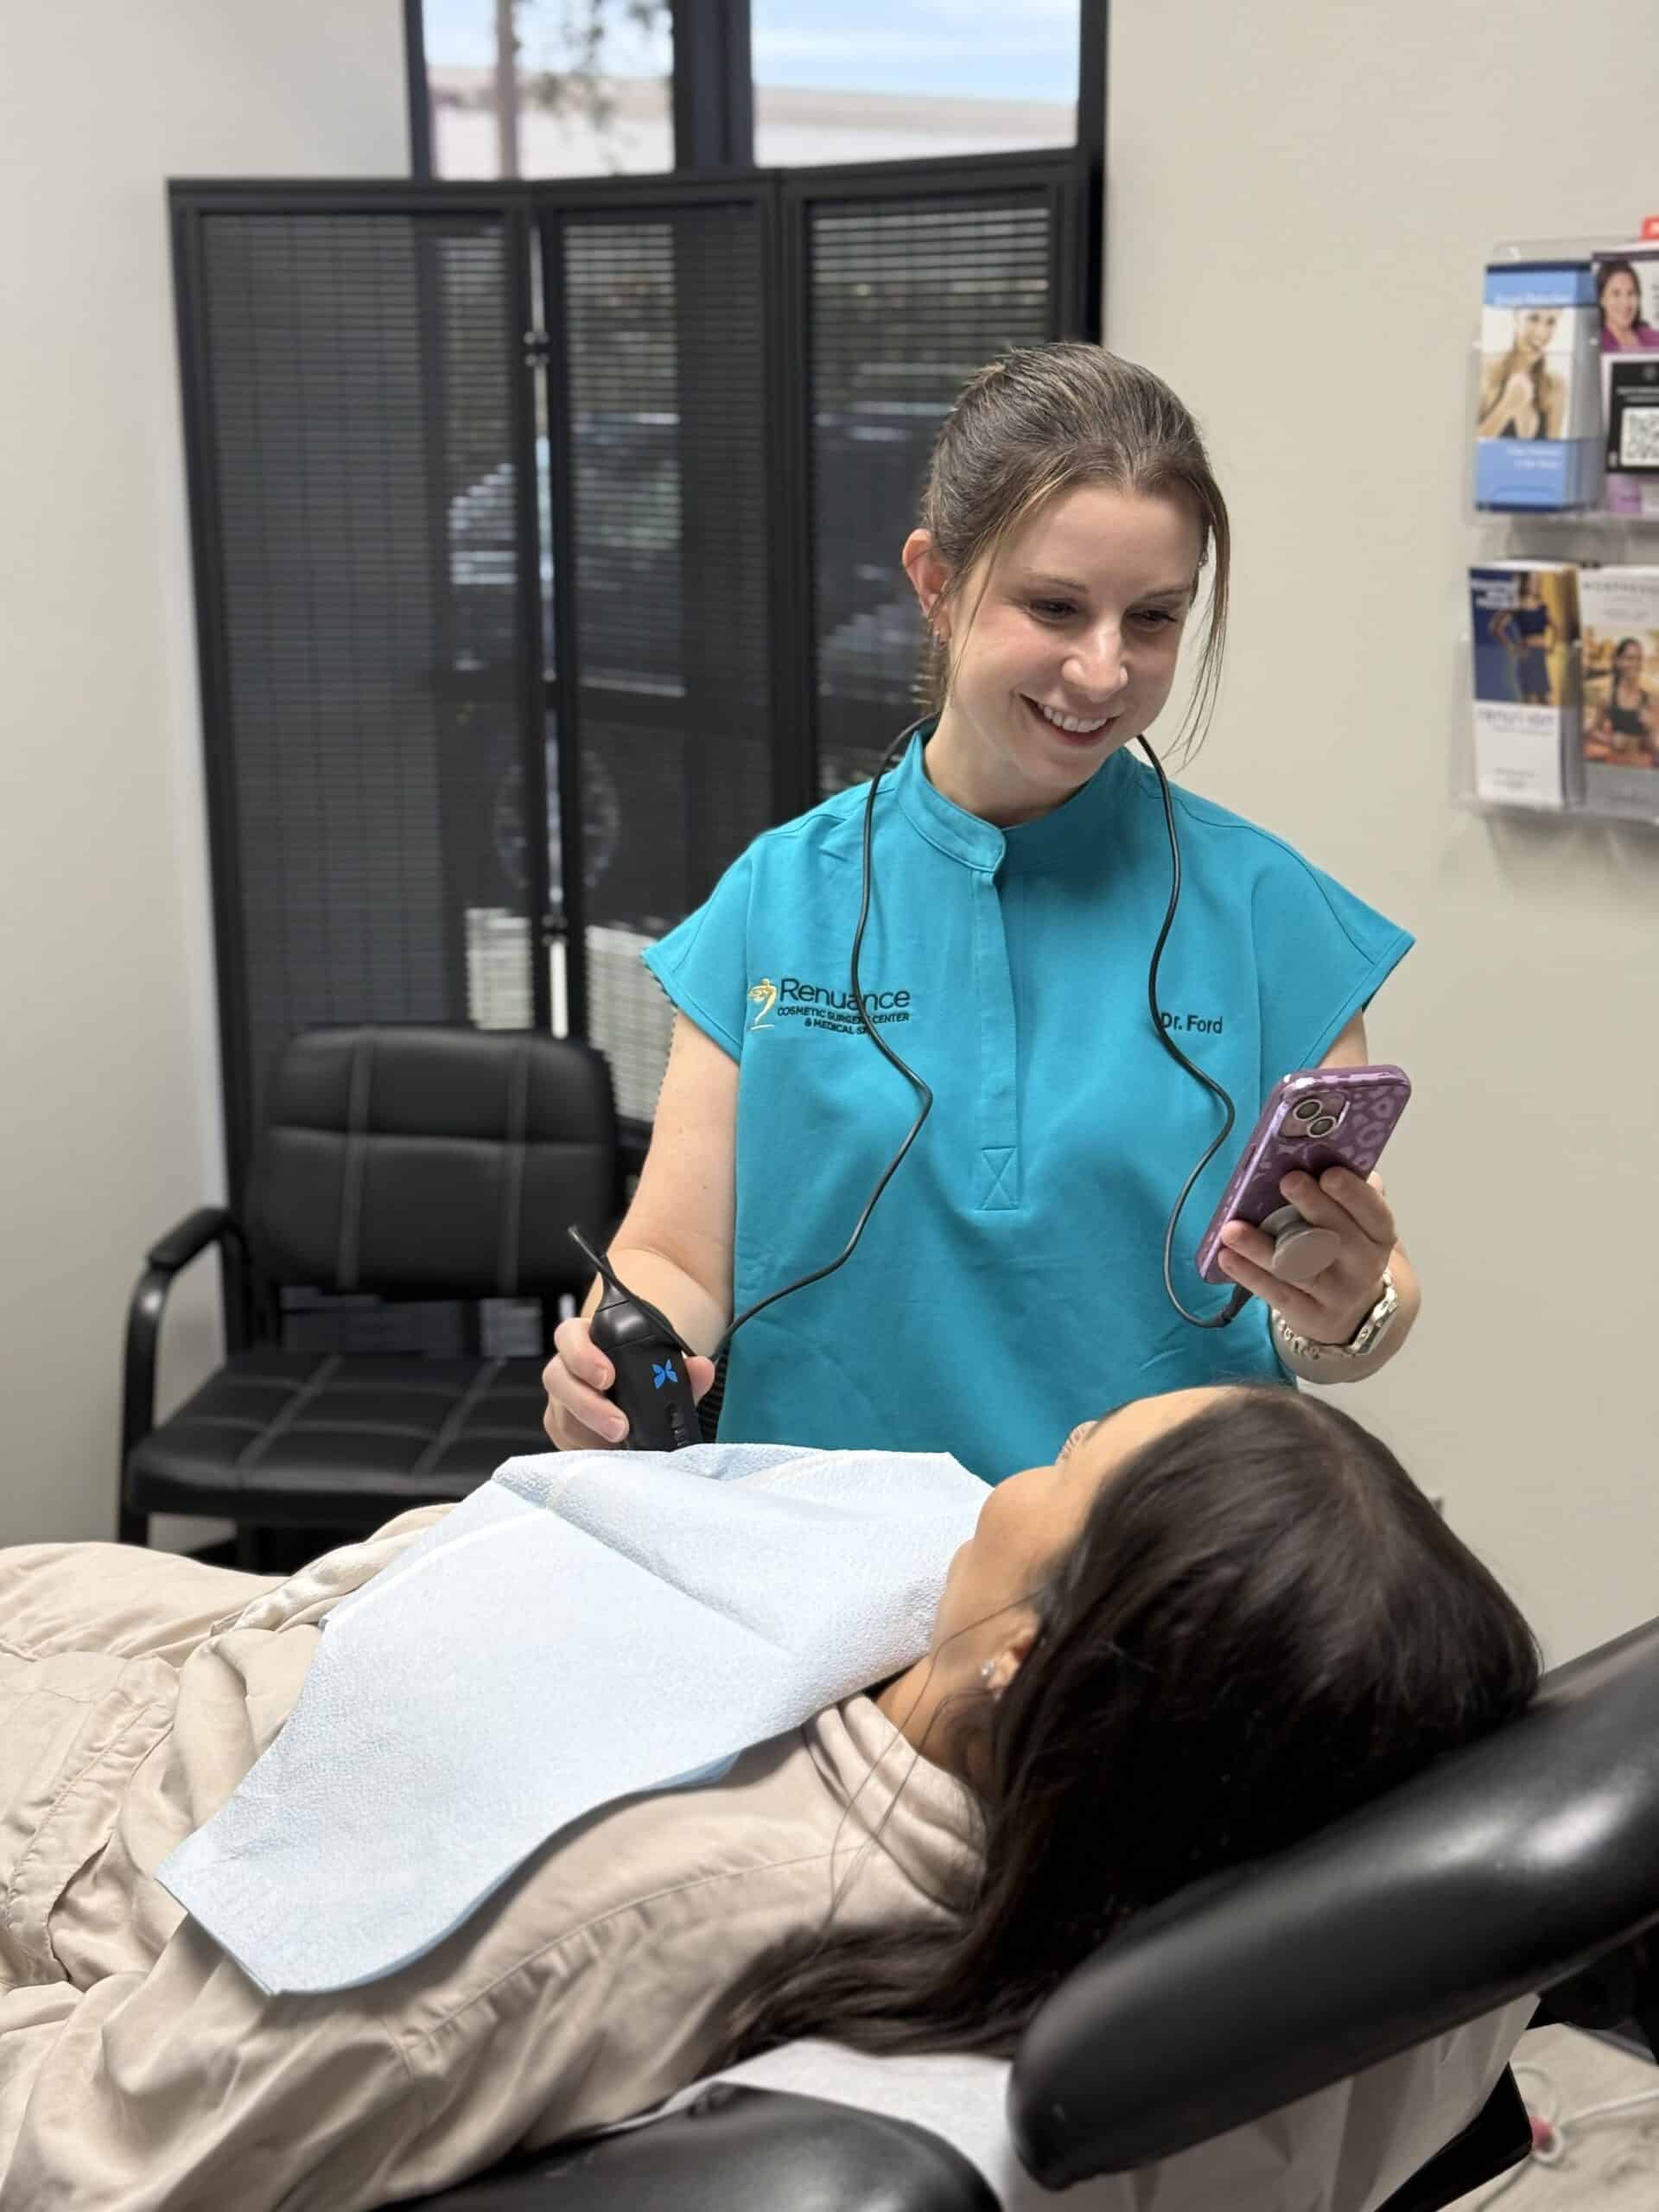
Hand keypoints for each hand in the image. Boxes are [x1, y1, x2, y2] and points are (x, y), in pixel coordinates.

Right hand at [542, 1316, 716, 1449]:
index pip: (569, 1337)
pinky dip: (590, 1449)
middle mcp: (566, 1368)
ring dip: (592, 1433)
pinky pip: (567, 1442)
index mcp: (586, 1339)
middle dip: (588, 1405)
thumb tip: (702, 1369)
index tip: (608, 1376)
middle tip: (620, 1426)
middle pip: (558, 1380)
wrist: (637, 1397)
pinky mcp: (562, 1429)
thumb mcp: (665, 1368)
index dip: (583, 1355)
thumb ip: (686, 1369)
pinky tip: (613, 1455)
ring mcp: (560, 1401)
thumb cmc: (645, 1374)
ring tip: (622, 1445)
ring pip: (562, 1416)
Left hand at [1215, 1169, 1396, 1345]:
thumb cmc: (1345, 1251)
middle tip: (1288, 1181)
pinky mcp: (1309, 1315)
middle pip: (1338, 1238)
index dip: (1354, 1194)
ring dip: (1262, 1246)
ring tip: (1232, 1228)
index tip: (1329, 1173)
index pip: (1375, 1214)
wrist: (1352, 1315)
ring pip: (1299, 1268)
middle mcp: (1364, 1266)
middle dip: (1314, 1207)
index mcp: (1379, 1236)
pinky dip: (1249, 1275)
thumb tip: (1324, 1155)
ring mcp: (1338, 1295)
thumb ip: (1346, 1195)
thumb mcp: (1356, 1225)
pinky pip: (1277, 1294)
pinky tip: (1226, 1257)